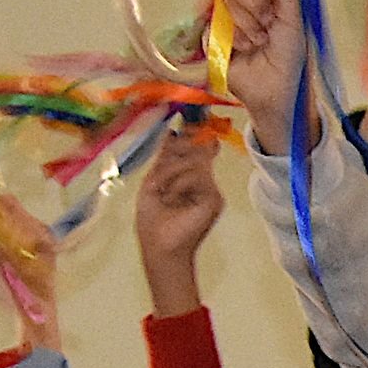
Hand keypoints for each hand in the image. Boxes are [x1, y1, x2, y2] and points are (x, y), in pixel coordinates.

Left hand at [134, 123, 224, 312]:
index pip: (194, 148)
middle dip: (176, 154)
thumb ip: (166, 157)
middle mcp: (204, 182)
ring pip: (194, 161)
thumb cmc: (153, 220)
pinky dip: (179, 183)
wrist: (159, 247)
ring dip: (171, 173)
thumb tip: (173, 130)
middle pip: (195, 149)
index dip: (191, 133)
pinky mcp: (214, 199)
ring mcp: (211, 191)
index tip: (183, 121)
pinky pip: (196, 176)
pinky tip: (171, 198)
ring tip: (162, 193)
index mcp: (190, 177)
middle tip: (162, 173)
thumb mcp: (154, 181)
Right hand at [215, 0, 308, 154]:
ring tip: (258, 42)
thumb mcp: (292, 20)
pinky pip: (214, 24)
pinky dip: (233, 38)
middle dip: (254, 4)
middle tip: (267, 24)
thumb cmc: (287, 57)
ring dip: (247, 26)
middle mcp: (240, 3)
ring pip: (224, 2)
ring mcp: (224, 18)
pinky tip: (241, 50)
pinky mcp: (210, 36)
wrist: (274, 88)